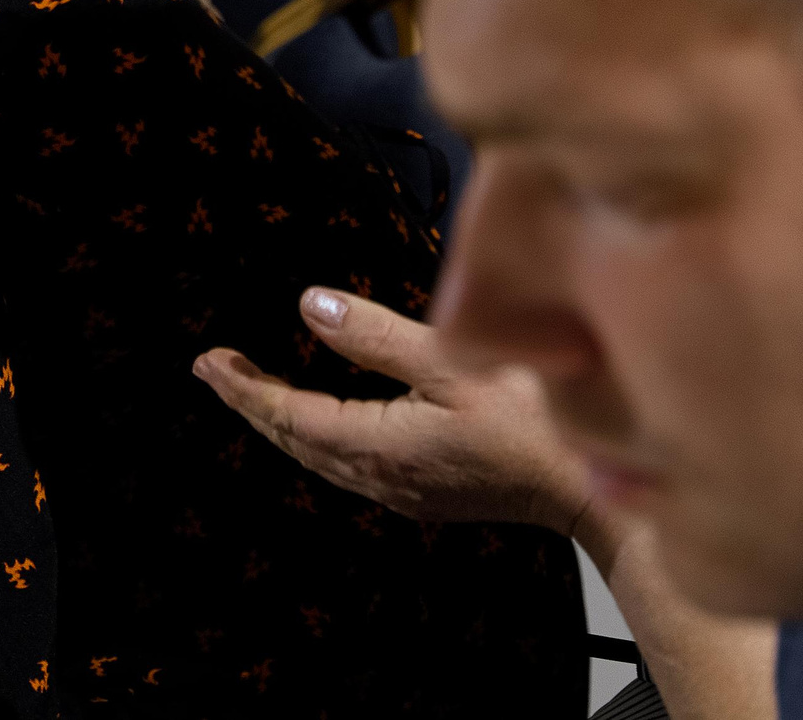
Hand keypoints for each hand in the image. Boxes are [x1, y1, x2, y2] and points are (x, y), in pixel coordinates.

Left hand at [194, 286, 592, 536]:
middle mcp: (381, 480)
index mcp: (378, 448)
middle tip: (215, 371)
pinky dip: (320, 438)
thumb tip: (309, 307)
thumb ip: (377, 336)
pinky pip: (350, 466)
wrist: (594, 491)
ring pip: (321, 458)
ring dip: (284, 423)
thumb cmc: (536, 421)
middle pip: (297, 441)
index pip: (289, 416)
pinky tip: (324, 422)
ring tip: (255, 390)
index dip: (244, 388)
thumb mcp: (453, 362)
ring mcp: (405, 493)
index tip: (207, 361)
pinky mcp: (428, 494)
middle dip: (253, 404)